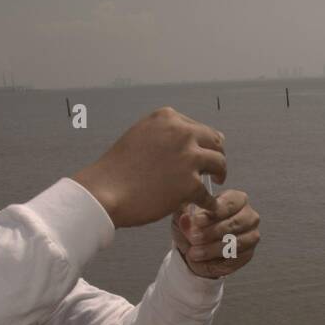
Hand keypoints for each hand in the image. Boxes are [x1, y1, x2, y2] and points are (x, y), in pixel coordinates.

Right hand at [73, 107, 225, 228]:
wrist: (105, 190)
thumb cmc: (117, 168)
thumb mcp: (141, 135)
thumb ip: (165, 133)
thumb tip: (188, 136)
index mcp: (168, 118)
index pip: (200, 128)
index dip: (204, 144)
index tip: (203, 154)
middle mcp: (181, 133)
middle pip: (215, 142)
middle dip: (217, 156)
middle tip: (215, 170)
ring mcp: (188, 158)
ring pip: (219, 164)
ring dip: (220, 175)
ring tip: (216, 183)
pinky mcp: (190, 184)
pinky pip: (209, 194)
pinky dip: (209, 202)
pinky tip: (205, 206)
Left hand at [171, 190, 260, 278]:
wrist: (196, 248)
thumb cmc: (195, 227)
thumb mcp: (185, 218)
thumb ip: (185, 217)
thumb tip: (186, 219)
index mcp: (236, 199)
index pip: (230, 203)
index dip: (214, 212)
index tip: (198, 220)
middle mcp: (249, 216)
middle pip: (235, 223)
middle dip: (212, 232)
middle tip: (194, 238)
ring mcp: (251, 236)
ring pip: (236, 243)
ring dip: (213, 249)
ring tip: (195, 252)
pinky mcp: (248, 254)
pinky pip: (236, 259)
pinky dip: (218, 261)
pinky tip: (204, 261)